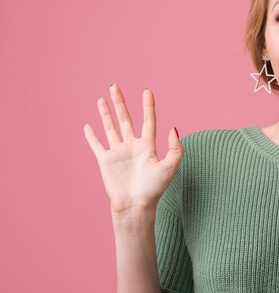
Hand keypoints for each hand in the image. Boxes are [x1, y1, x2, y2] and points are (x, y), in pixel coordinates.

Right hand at [83, 84, 183, 214]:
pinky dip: (92, 135)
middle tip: (114, 86)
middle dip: (120, 102)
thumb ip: (176, 148)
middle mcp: (132, 146)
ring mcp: (118, 152)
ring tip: (102, 98)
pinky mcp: (105, 161)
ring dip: (105, 113)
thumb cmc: (154, 189)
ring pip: (110, 127)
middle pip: (126, 118)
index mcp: (148, 146)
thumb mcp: (171, 166)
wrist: (136, 205)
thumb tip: (173, 129)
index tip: (147, 90)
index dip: (148, 105)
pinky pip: (97, 144)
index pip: (148, 120)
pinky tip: (88, 125)